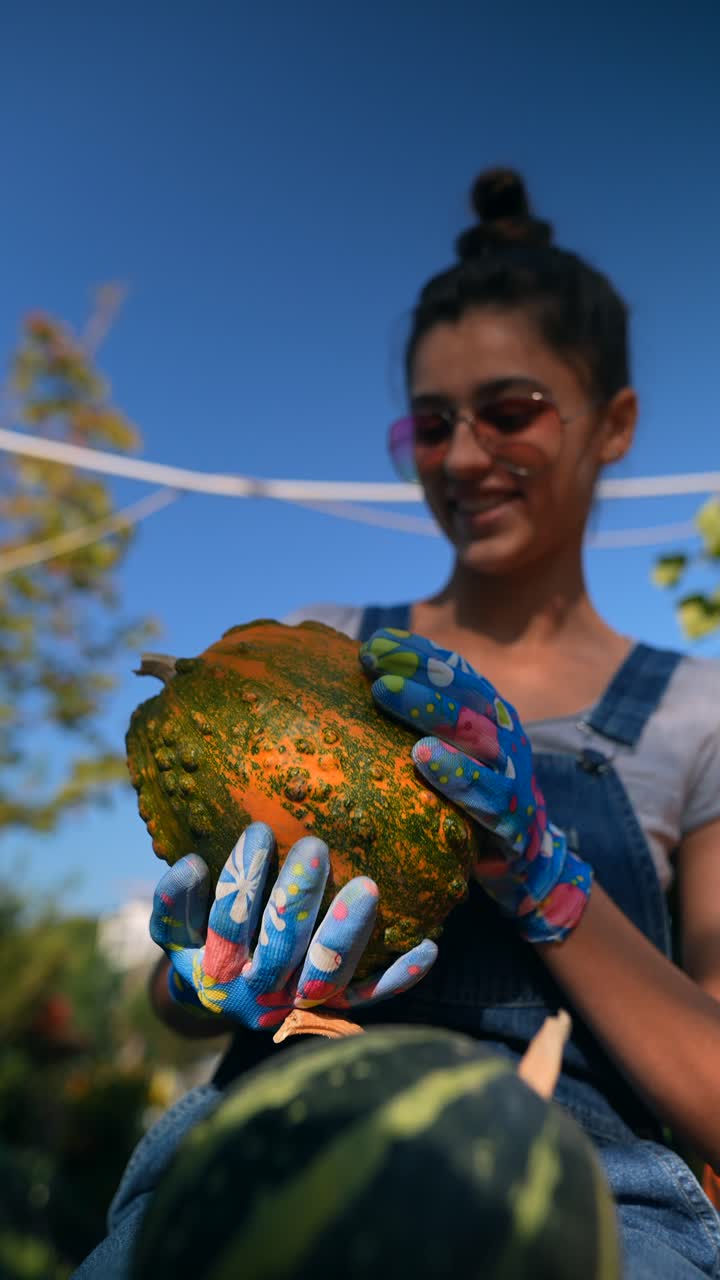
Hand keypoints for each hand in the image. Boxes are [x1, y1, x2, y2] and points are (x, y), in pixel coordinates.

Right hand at [150, 821, 437, 1028]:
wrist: (226, 1004)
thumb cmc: (202, 946)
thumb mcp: (177, 930)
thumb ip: (175, 901)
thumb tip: (191, 863)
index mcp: (215, 972)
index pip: (228, 923)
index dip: (242, 878)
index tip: (260, 829)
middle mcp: (259, 995)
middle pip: (279, 951)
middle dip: (297, 898)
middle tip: (316, 846)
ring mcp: (301, 1006)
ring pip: (327, 975)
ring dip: (347, 932)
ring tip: (367, 885)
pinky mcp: (338, 1012)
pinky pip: (372, 997)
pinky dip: (400, 976)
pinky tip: (429, 947)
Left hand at [360, 628, 591, 942]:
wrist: (522, 856)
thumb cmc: (469, 795)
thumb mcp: (448, 751)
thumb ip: (418, 720)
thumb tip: (363, 681)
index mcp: (489, 713)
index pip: (455, 671)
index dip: (417, 652)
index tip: (374, 643)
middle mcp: (504, 734)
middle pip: (464, 691)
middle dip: (417, 670)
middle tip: (373, 660)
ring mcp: (512, 772)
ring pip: (474, 732)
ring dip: (428, 707)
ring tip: (384, 690)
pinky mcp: (513, 815)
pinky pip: (484, 791)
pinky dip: (454, 771)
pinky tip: (421, 756)